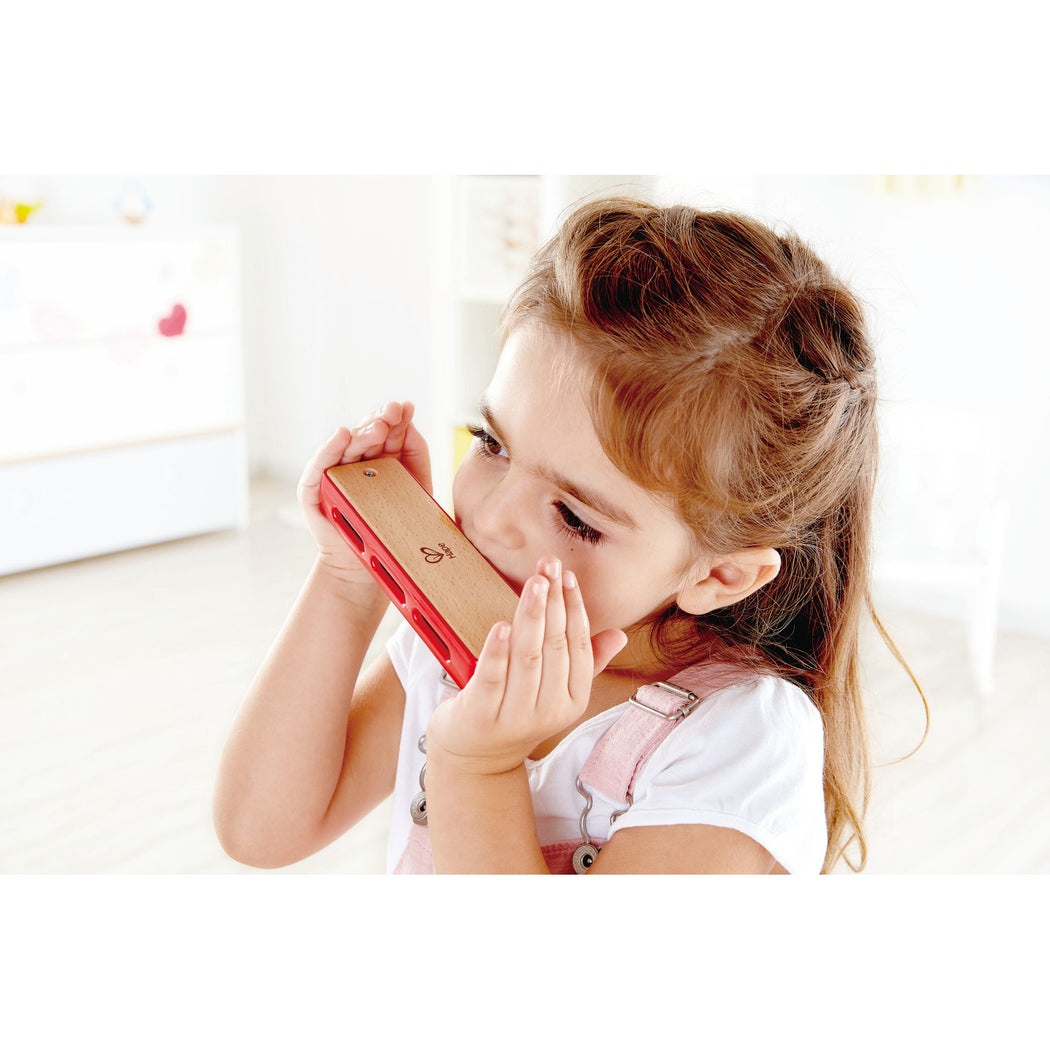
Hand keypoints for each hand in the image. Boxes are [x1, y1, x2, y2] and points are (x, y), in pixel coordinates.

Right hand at [297, 400, 432, 581]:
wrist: (368, 564)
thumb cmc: (390, 527)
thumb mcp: (413, 488)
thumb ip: (415, 457)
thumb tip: (410, 427)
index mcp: (377, 459)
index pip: (386, 432)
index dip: (396, 418)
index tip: (408, 407)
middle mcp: (353, 462)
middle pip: (366, 435)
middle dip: (381, 421)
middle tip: (394, 411)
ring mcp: (333, 473)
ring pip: (346, 446)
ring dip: (363, 433)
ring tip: (379, 426)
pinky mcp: (314, 488)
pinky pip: (321, 465)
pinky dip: (330, 448)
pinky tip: (342, 435)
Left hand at [425, 557, 627, 776]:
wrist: (476, 759)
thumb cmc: (515, 712)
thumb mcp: (555, 691)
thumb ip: (585, 661)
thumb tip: (619, 635)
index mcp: (572, 699)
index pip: (577, 645)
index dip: (574, 608)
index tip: (567, 576)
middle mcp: (549, 710)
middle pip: (555, 646)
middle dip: (554, 602)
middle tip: (548, 567)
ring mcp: (515, 715)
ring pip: (528, 657)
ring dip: (532, 616)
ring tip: (534, 584)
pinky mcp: (482, 716)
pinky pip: (492, 679)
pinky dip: (497, 651)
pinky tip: (502, 625)